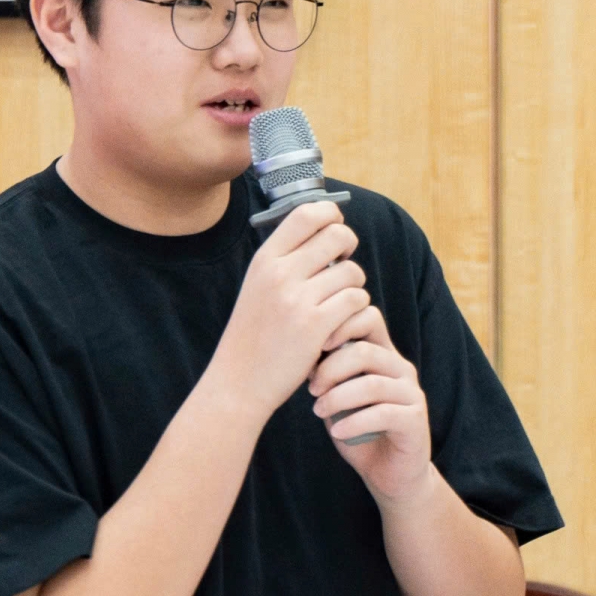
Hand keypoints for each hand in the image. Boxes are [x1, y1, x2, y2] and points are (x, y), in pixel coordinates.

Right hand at [210, 202, 368, 419]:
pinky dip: (356, 311)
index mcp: (265, 259)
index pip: (307, 213)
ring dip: (354, 286)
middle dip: (349, 249)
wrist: (239, 381)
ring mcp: (298, 300)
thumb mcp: (258, 286)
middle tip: (341, 269)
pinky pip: (356, 301)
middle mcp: (280, 273)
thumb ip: (286, 260)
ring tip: (339, 304)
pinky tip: (341, 324)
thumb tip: (327, 231)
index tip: (334, 232)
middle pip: (338, 235)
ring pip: (353, 271)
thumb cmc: (253, 334)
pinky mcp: (315, 326)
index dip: (331, 216)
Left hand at [308, 307, 433, 502]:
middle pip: (365, 351)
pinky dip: (355, 422)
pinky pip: (384, 413)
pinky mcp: (415, 420)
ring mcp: (411, 393)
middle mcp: (400, 368)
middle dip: (330, 368)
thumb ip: (328, 372)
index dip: (339, 324)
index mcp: (383, 353)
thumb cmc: (357, 429)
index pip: (368, 317)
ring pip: (372, 384)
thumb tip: (300, 348)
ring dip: (338, 397)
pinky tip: (337, 432)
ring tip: (318, 411)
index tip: (313, 346)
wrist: (389, 473)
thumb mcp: (337, 396)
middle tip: (310, 388)